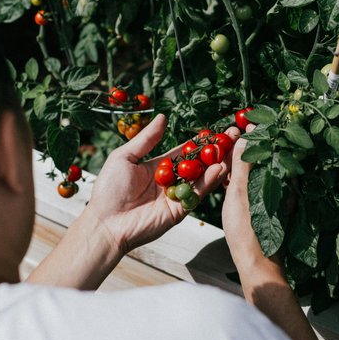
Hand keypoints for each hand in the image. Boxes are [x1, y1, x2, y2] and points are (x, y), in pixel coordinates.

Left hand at [86, 114, 240, 254]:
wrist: (105, 222)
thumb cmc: (109, 189)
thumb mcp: (125, 157)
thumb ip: (146, 139)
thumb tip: (162, 117)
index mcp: (159, 167)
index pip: (185, 151)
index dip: (200, 141)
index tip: (217, 130)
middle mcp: (172, 181)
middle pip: (199, 163)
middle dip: (216, 151)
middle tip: (233, 136)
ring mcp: (177, 196)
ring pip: (202, 177)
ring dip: (218, 163)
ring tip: (232, 149)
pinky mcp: (180, 210)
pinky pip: (197, 193)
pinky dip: (209, 181)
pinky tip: (219, 168)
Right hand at [222, 126, 283, 277]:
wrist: (256, 263)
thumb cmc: (247, 230)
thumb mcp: (241, 193)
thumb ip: (243, 164)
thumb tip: (245, 136)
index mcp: (278, 178)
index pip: (270, 146)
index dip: (258, 132)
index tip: (245, 122)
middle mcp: (281, 186)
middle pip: (266, 157)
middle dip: (251, 144)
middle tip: (233, 134)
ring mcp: (276, 197)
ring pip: (260, 171)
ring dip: (246, 161)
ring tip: (228, 153)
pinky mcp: (269, 208)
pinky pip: (257, 184)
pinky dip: (245, 177)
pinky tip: (232, 178)